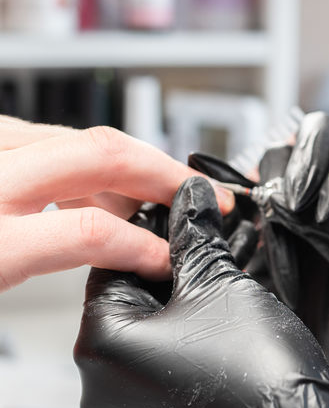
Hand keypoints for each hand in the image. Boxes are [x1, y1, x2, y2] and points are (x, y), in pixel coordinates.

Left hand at [0, 116, 233, 292]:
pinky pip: (51, 134)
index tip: (166, 262)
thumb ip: (49, 272)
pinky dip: (88, 157)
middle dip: (165, 174)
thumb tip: (113, 267)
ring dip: (131, 164)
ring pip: (81, 135)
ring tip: (156, 198)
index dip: (146, 246)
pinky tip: (98, 188)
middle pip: (102, 153)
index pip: (92, 230)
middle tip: (200, 196)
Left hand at [74, 176, 328, 407]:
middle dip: (172, 267)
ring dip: (184, 304)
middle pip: (129, 299)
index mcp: (101, 345)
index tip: (184, 208)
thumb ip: (195, 233)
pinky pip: (163, 371)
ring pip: (149, 336)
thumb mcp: (223, 282)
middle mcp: (100, 387)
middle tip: (212, 240)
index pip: (112, 260)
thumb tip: (188, 199)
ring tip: (227, 281)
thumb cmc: (261, 376)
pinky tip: (227, 327)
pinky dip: (189, 343)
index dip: (154, 228)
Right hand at [253, 113, 328, 407]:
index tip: (327, 208)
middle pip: (320, 138)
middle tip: (292, 205)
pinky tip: (246, 232)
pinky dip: (245, 207)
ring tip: (270, 219)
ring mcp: (304, 213)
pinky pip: (251, 200)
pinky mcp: (268, 234)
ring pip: (282, 161)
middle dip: (304, 163)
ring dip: (274, 183)